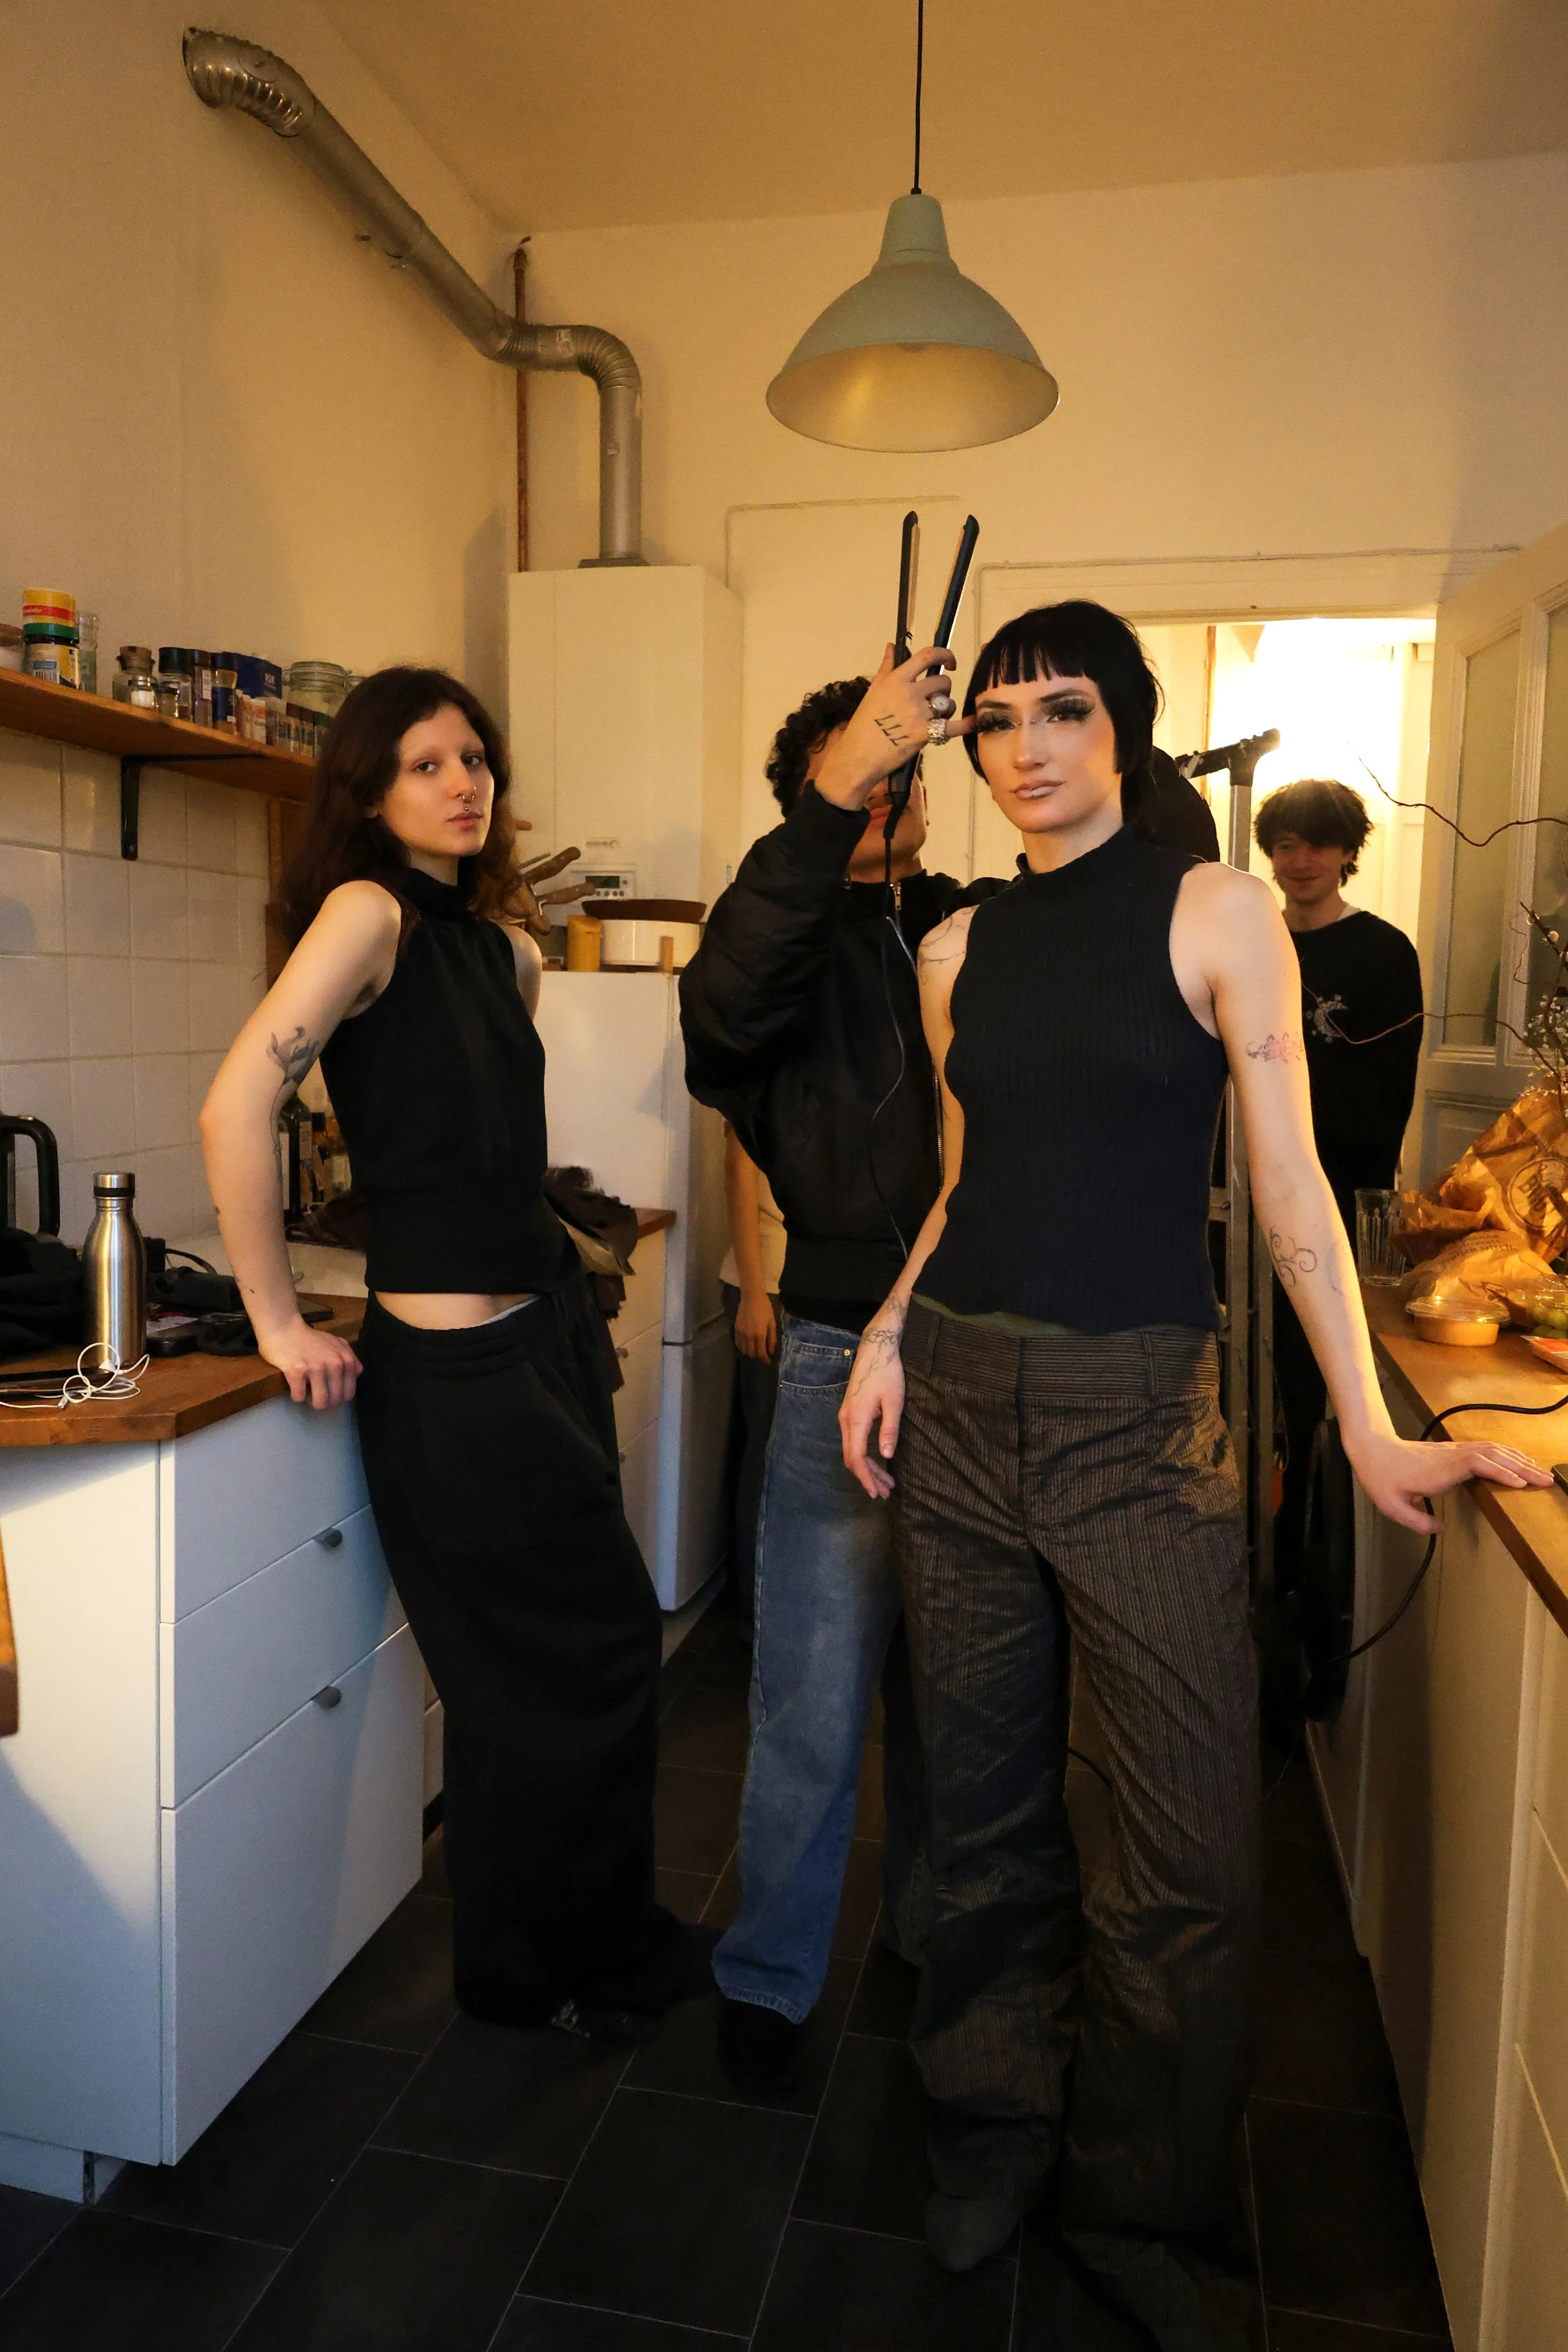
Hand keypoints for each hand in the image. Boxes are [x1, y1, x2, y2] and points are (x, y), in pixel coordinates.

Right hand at [258, 1316, 361, 1409]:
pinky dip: (297, 1395)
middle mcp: (334, 1364)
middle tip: (316, 1392)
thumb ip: (350, 1358)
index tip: (329, 1391)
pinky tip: (296, 1386)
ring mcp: (316, 1368)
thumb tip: (356, 1375)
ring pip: (320, 1403)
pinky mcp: (297, 1372)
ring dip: (312, 1401)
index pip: (349, 1393)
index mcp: (346, 1359)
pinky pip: (299, 1397)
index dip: (338, 1396)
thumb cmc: (310, 1338)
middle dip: (326, 1401)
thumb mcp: (337, 1344)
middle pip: (335, 1401)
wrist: (284, 1329)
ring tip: (307, 1391)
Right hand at [734, 1287, 776, 1361]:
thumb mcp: (772, 1323)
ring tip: (755, 1349)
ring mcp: (741, 1333)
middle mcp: (749, 1336)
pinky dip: (742, 1347)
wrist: (752, 1297)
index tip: (768, 1362)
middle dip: (758, 1356)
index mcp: (760, 1334)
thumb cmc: (765, 1308)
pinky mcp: (736, 1329)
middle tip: (763, 1354)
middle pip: (752, 1353)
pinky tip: (747, 1344)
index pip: (761, 1353)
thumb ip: (772, 1338)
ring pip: (744, 1350)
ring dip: (750, 1352)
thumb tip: (770, 1351)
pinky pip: (738, 1343)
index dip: (765, 1359)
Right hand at [814, 645, 971, 810]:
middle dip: (943, 689)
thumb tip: (891, 646)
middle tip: (935, 700)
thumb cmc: (863, 726)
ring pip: (948, 703)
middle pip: (942, 682)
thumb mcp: (872, 692)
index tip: (949, 661)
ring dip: (947, 708)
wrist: (858, 757)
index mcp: (897, 680)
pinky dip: (965, 725)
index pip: (927, 656)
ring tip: (937, 718)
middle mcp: (910, 693)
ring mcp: (919, 714)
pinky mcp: (925, 734)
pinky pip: (954, 726)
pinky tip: (972, 723)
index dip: (944, 654)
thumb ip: (886, 668)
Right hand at [839, 1310, 907, 1498]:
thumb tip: (886, 1455)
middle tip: (885, 1492)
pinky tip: (877, 1461)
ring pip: (852, 1450)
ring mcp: (845, 1416)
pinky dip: (864, 1455)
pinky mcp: (849, 1412)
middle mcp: (845, 1420)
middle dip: (868, 1477)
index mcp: (855, 1419)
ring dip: (867, 1468)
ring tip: (885, 1482)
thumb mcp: (894, 1402)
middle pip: (852, 1458)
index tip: (877, 1492)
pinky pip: (853, 1441)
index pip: (856, 1458)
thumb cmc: (888, 1373)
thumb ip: (889, 1429)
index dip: (866, 1478)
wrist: (876, 1349)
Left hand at [1344, 1428, 1552, 1532]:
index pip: (1477, 1464)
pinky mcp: (1455, 1450)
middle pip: (1494, 1455)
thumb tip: (1441, 1530)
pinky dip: (1506, 1454)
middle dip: (1522, 1467)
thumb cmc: (1381, 1477)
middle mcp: (1452, 1457)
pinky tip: (1518, 1460)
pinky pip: (1486, 1449)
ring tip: (1541, 1471)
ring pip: (1493, 1449)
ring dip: (1518, 1459)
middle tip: (1547, 1480)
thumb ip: (1417, 1521)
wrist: (1372, 1447)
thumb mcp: (1392, 1506)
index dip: (1500, 1473)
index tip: (1521, 1485)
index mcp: (1440, 1470)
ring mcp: (1455, 1451)